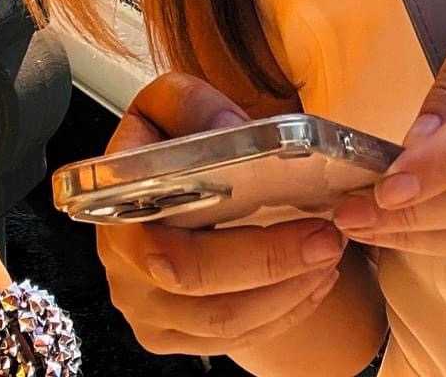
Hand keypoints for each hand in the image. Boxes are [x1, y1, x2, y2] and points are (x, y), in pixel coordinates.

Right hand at [97, 73, 351, 356]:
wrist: (167, 181)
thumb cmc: (170, 142)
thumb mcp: (170, 104)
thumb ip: (191, 104)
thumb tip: (227, 132)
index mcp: (117, 209)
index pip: (166, 249)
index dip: (239, 249)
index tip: (301, 219)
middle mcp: (123, 266)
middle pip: (202, 290)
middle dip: (275, 266)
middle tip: (328, 239)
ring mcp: (144, 307)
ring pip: (223, 323)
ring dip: (288, 294)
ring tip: (329, 257)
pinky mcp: (170, 334)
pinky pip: (232, 340)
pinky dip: (282, 313)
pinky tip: (312, 282)